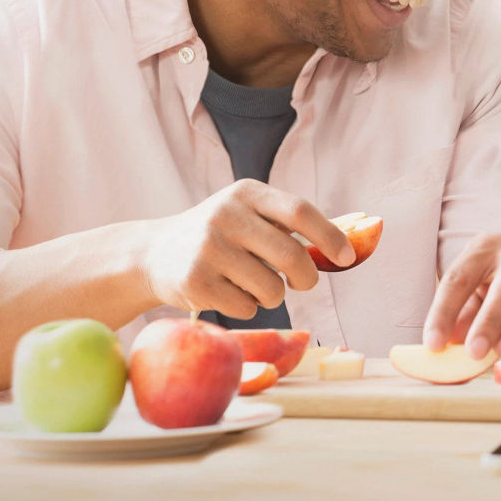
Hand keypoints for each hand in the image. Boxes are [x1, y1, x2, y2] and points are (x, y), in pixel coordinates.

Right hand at [140, 179, 353, 317]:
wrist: (154, 253)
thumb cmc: (219, 235)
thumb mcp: (248, 214)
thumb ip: (289, 225)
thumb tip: (346, 246)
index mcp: (247, 192)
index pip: (300, 211)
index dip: (329, 236)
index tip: (346, 258)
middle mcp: (225, 215)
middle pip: (291, 255)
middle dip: (307, 277)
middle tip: (303, 283)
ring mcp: (208, 248)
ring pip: (272, 289)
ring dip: (273, 294)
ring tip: (252, 283)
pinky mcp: (195, 281)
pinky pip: (246, 307)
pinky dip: (246, 306)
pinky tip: (227, 292)